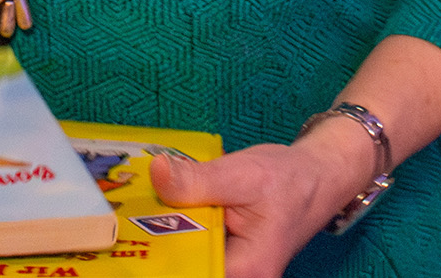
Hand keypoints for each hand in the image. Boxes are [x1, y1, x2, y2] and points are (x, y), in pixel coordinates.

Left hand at [150, 129, 371, 277]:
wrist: (317, 176)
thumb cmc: (289, 180)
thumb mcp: (243, 174)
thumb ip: (198, 179)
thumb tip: (157, 172)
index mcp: (245, 271)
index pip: (190, 272)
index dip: (159, 259)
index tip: (129, 238)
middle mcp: (237, 277)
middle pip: (183, 266)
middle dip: (156, 243)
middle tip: (123, 216)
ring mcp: (229, 267)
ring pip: (184, 255)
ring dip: (162, 232)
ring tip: (136, 209)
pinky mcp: (221, 251)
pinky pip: (191, 244)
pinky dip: (175, 225)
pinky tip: (157, 205)